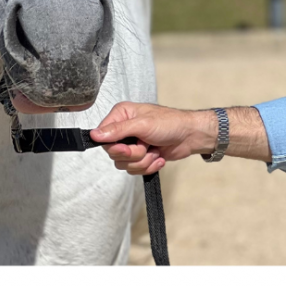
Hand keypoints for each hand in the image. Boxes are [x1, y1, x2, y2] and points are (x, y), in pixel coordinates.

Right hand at [89, 102, 216, 175]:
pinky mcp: (141, 157)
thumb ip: (118, 130)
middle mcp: (124, 130)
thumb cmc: (170, 123)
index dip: (115, 146)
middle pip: (114, 153)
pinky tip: (159, 157)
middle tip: (146, 145)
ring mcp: (132, 144)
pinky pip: (135, 170)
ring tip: (154, 150)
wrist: (190, 136)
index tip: (128, 147)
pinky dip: (149, 166)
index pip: (103, 136)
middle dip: (133, 154)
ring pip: (125, 164)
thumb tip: (94, 134)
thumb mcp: (142, 125)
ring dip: (143, 161)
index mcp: (121, 115)